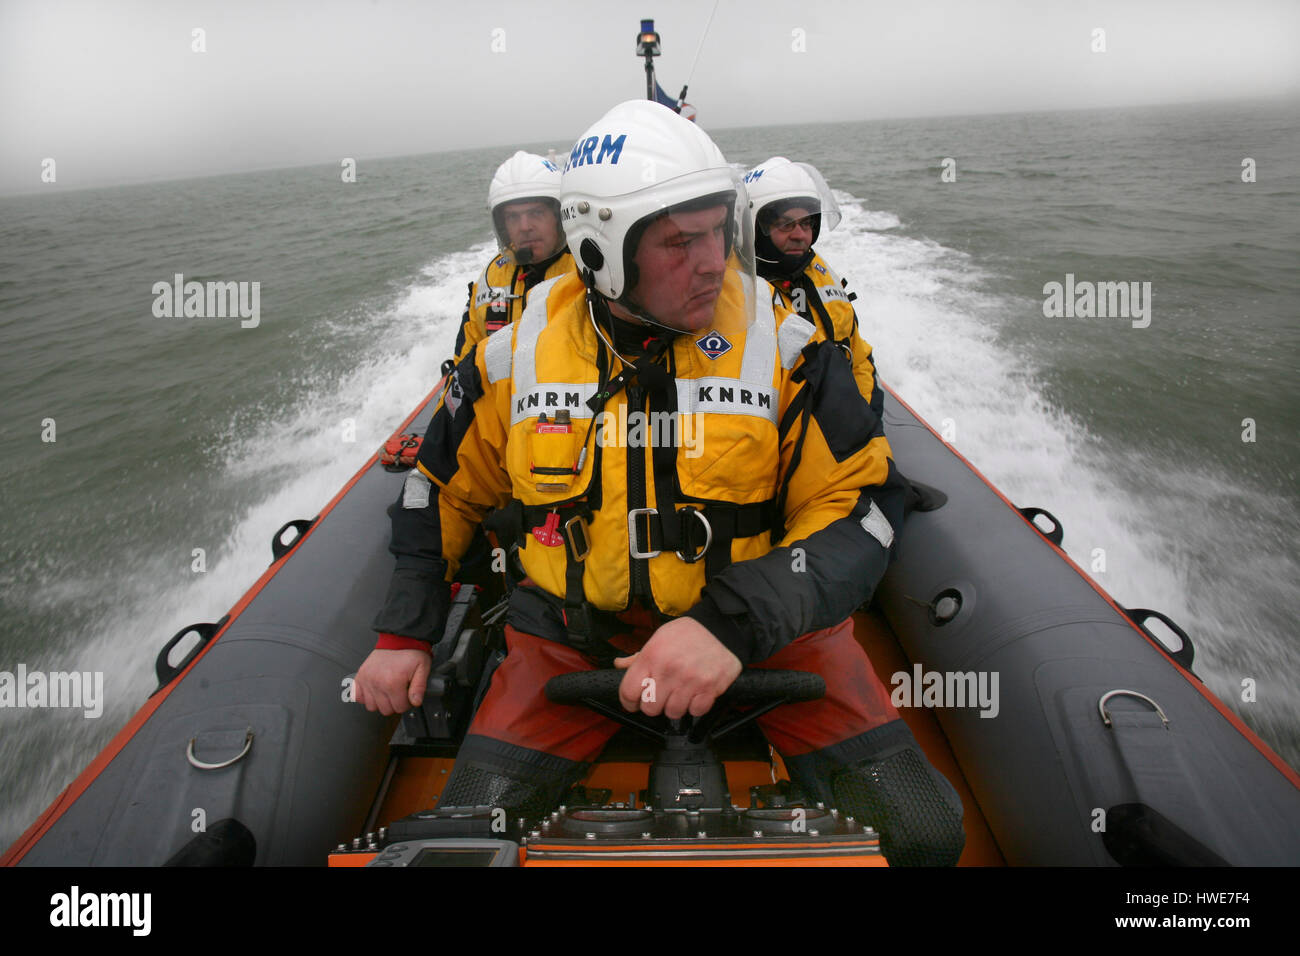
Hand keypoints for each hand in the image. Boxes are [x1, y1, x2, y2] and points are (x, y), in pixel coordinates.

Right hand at [354, 648, 431, 715]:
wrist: (399, 639)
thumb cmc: (410, 653)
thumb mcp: (422, 668)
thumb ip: (419, 687)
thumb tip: (415, 702)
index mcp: (393, 682)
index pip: (400, 707)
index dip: (407, 703)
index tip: (408, 695)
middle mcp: (377, 682)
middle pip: (385, 709)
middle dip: (395, 703)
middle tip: (399, 693)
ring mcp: (367, 680)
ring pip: (371, 706)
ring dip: (380, 702)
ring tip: (388, 692)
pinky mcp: (360, 676)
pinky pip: (357, 696)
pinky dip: (365, 696)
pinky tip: (375, 690)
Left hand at [614, 617, 741, 719]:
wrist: (722, 628)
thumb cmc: (688, 634)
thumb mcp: (659, 638)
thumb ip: (638, 656)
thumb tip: (619, 665)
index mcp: (652, 655)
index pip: (629, 692)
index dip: (629, 701)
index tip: (634, 702)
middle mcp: (669, 669)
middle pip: (650, 708)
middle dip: (653, 705)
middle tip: (661, 695)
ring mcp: (690, 680)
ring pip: (673, 713)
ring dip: (675, 706)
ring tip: (680, 692)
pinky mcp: (709, 688)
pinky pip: (695, 712)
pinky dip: (695, 706)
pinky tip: (695, 693)